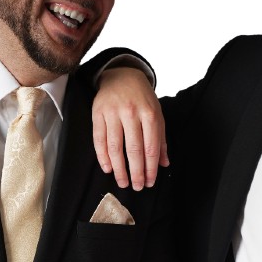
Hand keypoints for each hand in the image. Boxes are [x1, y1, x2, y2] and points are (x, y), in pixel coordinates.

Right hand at [92, 66, 168, 190]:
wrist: (122, 75)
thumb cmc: (142, 98)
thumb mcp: (156, 114)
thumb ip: (161, 139)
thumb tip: (164, 164)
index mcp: (149, 113)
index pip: (151, 147)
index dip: (150, 167)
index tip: (149, 182)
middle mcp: (131, 112)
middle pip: (133, 149)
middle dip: (136, 172)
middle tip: (136, 187)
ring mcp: (113, 112)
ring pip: (115, 146)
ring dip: (119, 168)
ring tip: (122, 182)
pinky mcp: (97, 113)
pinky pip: (99, 139)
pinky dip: (103, 156)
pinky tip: (108, 168)